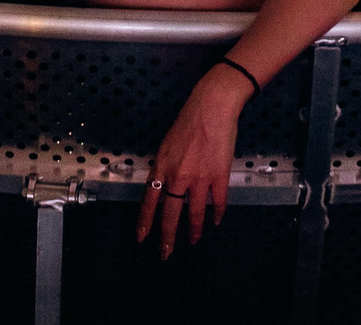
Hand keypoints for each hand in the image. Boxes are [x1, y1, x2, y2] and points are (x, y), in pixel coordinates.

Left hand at [138, 66, 246, 257]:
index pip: (150, 200)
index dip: (146, 221)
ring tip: (194, 242)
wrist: (212, 107)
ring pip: (195, 212)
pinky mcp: (219, 176)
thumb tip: (164, 185)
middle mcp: (178, 176)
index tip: (141, 237)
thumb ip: (165, 166)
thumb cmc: (189, 120)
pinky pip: (218, 202)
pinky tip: (216, 222)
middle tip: (166, 253)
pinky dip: (218, 214)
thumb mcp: (167, 144)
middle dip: (167, 236)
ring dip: (194, 230)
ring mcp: (199, 178)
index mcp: (162, 166)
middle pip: (170, 213)